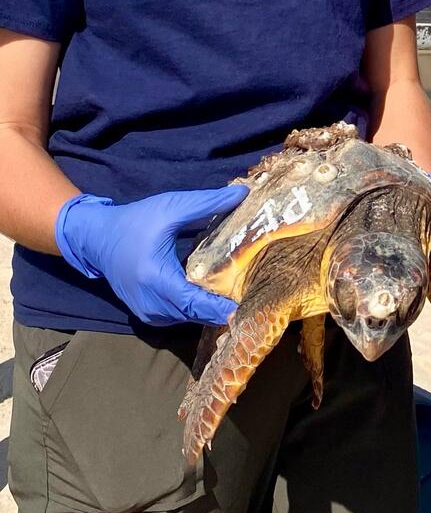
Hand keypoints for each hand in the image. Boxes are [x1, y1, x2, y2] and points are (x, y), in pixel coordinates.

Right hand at [55, 186, 247, 327]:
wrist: (98, 238)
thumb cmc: (135, 221)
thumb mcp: (171, 206)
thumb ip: (207, 203)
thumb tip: (242, 194)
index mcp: (155, 277)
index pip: (193, 302)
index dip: (219, 306)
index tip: (244, 305)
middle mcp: (149, 301)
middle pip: (194, 314)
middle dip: (221, 308)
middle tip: (252, 297)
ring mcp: (146, 311)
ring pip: (187, 318)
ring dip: (209, 310)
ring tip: (239, 296)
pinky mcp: (146, 313)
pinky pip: (178, 316)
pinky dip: (195, 309)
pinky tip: (214, 297)